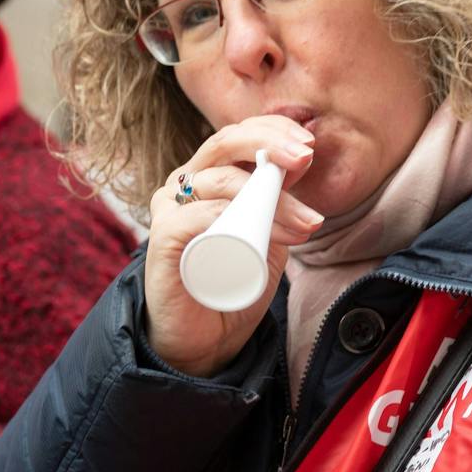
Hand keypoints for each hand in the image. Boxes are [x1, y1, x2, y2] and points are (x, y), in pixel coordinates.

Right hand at [145, 116, 322, 376]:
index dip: (272, 130)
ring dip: (272, 199)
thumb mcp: (267, 233)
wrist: (207, 340)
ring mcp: (170, 209)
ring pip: (223, 184)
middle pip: (224, 144)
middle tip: (305, 158)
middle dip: (269, 144)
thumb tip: (302, 161)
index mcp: (209, 176)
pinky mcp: (161, 238)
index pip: (237, 135)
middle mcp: (185, 184)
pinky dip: (237, 218)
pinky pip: (197, 215)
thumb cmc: (234, 283)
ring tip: (306, 224)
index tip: (309, 145)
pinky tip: (270, 234)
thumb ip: (278, 200)